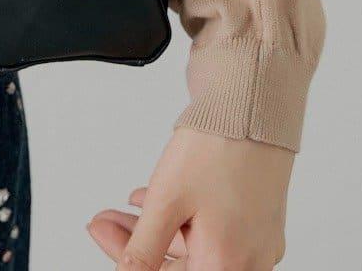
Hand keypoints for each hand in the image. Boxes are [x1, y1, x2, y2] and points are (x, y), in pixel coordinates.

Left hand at [85, 127, 293, 267]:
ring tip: (123, 208)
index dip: (130, 264)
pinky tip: (153, 202)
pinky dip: (181, 221)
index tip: (104, 238)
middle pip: (182, 265)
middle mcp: (248, 263)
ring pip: (196, 248)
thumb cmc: (218, 150)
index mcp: (225, 267)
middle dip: (138, 244)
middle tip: (105, 224)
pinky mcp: (257, 223)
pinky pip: (213, 233)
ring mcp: (256, 243)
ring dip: (156, 230)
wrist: (252, 107)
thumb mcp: (167, 202)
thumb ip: (144, 250)